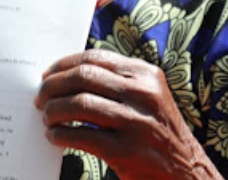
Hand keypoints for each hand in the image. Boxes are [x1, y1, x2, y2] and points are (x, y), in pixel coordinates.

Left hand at [36, 50, 221, 179]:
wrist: (187, 173)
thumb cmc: (159, 132)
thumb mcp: (148, 96)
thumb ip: (118, 81)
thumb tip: (68, 74)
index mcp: (146, 75)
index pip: (95, 58)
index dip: (64, 65)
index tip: (47, 74)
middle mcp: (143, 94)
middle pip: (83, 77)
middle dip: (53, 86)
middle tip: (40, 97)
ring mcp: (136, 123)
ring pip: (79, 104)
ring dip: (54, 110)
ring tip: (46, 118)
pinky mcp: (126, 151)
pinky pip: (81, 135)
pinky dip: (60, 134)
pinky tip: (55, 136)